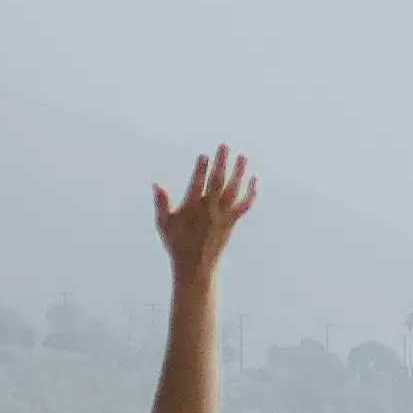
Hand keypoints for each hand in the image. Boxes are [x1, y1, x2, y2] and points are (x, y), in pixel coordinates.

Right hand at [152, 146, 258, 278]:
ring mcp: (224, 216)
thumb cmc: (177, 243)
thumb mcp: (164, 224)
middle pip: (217, 183)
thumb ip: (162, 203)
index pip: (197, 186)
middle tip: (224, 145)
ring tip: (242, 156)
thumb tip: (157, 183)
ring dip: (239, 172)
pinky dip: (251, 192)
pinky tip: (255, 179)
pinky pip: (244, 205)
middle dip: (221, 163)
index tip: (204, 156)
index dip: (200, 170)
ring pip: (234, 191)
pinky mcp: (233, 221)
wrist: (197, 267)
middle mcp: (210, 211)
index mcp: (192, 210)